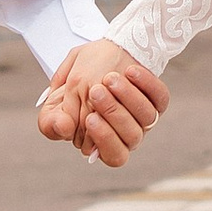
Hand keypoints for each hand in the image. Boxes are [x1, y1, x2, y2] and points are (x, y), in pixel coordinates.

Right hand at [37, 36, 168, 168]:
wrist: (100, 56)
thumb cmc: (76, 86)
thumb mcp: (55, 102)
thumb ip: (51, 122)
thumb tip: (63, 128)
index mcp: (107, 142)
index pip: (113, 154)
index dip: (102, 138)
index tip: (89, 117)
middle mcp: (130, 133)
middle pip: (131, 137)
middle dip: (113, 114)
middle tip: (95, 91)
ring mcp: (146, 115)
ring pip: (146, 117)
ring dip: (127, 97)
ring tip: (109, 78)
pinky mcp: (158, 96)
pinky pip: (160, 95)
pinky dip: (146, 83)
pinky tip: (130, 71)